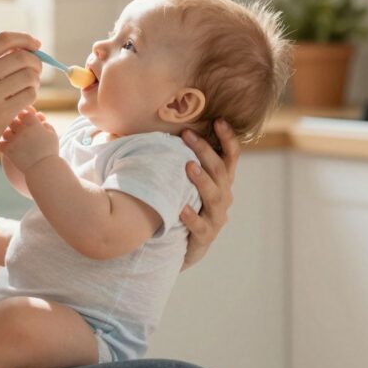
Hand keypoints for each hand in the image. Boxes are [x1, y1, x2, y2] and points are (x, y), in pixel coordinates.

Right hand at [0, 32, 42, 163]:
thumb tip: (24, 48)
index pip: (3, 39)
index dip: (24, 39)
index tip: (36, 45)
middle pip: (21, 57)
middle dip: (36, 63)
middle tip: (36, 71)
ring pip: (29, 76)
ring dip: (35, 82)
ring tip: (27, 89)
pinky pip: (29, 95)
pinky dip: (32, 96)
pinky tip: (24, 103)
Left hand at [0, 108, 59, 172]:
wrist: (44, 169)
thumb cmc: (49, 151)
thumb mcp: (52, 134)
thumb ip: (44, 123)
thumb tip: (37, 116)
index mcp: (34, 123)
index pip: (23, 112)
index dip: (23, 116)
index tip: (25, 121)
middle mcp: (23, 129)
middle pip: (12, 120)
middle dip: (15, 125)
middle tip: (19, 131)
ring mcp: (14, 140)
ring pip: (5, 131)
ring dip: (9, 135)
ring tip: (14, 141)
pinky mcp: (8, 150)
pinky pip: (0, 144)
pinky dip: (3, 146)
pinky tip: (9, 148)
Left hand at [179, 119, 239, 270]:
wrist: (182, 248)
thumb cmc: (181, 204)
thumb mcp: (184, 181)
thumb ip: (174, 158)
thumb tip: (137, 131)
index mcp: (221, 181)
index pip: (230, 157)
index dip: (228, 138)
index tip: (219, 120)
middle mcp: (223, 197)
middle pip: (220, 171)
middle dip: (205, 151)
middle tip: (188, 134)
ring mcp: (216, 218)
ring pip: (215, 197)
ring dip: (203, 181)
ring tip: (189, 166)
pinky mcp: (205, 237)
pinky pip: (200, 227)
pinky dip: (192, 217)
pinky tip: (181, 209)